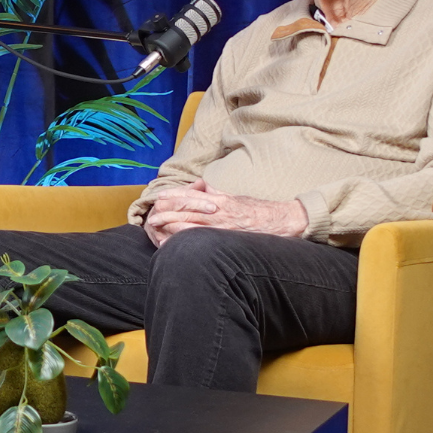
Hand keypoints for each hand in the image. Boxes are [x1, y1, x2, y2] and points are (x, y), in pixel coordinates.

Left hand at [141, 179, 307, 246]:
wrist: (281, 221)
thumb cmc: (257, 209)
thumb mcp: (234, 197)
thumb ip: (216, 193)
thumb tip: (200, 187)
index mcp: (220, 199)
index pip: (190, 195)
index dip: (173, 196)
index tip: (158, 198)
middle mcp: (219, 212)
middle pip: (186, 210)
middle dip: (166, 213)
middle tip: (151, 217)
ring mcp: (222, 227)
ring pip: (191, 226)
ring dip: (172, 228)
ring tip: (157, 231)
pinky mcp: (227, 239)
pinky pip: (202, 241)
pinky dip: (187, 242)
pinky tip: (175, 245)